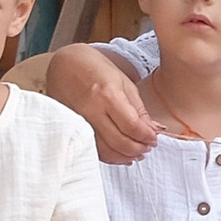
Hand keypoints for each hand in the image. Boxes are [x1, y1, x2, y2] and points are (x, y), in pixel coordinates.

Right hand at [46, 46, 159, 164]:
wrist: (65, 64)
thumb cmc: (97, 70)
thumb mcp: (125, 84)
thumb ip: (139, 110)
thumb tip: (155, 130)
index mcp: (108, 95)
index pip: (131, 126)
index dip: (146, 136)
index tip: (154, 139)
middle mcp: (91, 110)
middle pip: (118, 141)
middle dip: (138, 149)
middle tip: (148, 147)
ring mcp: (78, 121)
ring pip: (104, 150)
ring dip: (124, 156)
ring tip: (137, 153)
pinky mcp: (70, 128)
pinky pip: (91, 148)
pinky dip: (108, 156)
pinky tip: (119, 154)